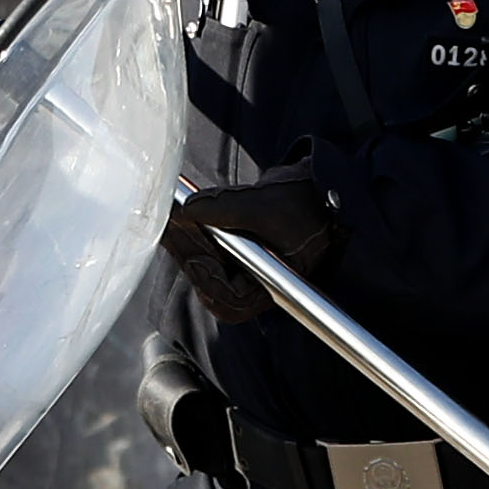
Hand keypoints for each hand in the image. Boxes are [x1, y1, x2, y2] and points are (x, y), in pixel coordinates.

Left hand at [160, 174, 340, 321]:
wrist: (318, 189)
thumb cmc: (305, 203)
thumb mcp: (266, 203)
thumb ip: (227, 206)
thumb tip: (188, 208)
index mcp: (274, 284)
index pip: (234, 299)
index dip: (210, 282)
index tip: (195, 258)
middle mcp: (257, 281)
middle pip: (212, 283)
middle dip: (189, 254)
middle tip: (171, 228)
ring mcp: (245, 266)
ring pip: (206, 264)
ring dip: (187, 241)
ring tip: (172, 217)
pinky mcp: (236, 248)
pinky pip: (208, 247)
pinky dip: (194, 231)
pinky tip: (184, 214)